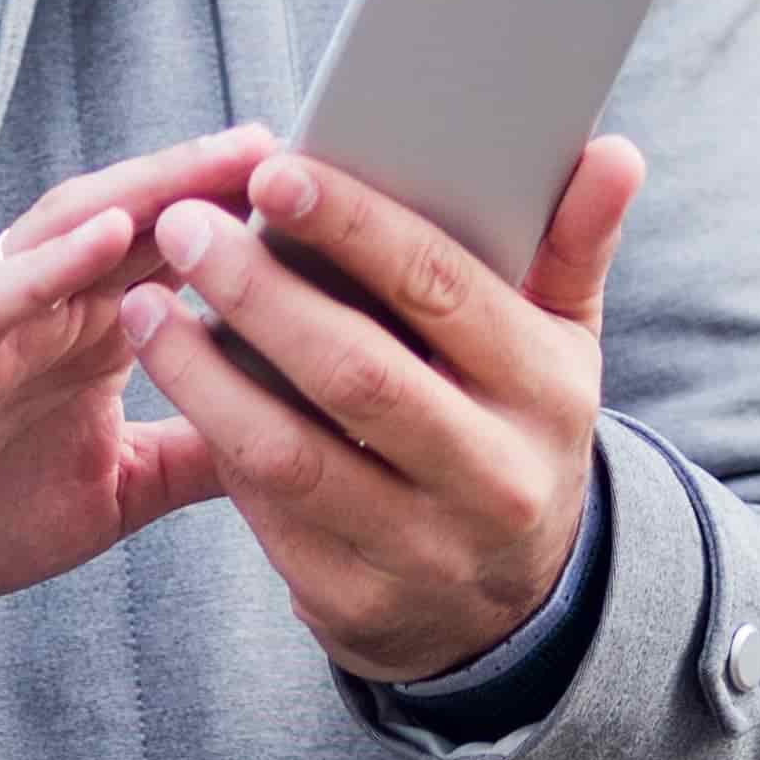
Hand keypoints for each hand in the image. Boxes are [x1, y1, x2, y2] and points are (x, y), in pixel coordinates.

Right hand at [0, 127, 270, 605]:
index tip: (337, 201)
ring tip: (219, 164)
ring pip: (74, 234)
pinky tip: (107, 232)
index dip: (250, 226)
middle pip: (140, 223)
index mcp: (94, 338)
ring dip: (147, 193)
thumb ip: (196, 456)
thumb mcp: (118, 491)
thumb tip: (304, 442)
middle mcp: (48, 312)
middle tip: (295, 147)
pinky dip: (51, 260)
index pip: (182, 259)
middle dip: (214, 181)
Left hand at [118, 137, 640, 684]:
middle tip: (184, 226)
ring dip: (202, 375)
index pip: (441, 291)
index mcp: (544, 392)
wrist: (511, 609)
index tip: (272, 173)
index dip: (353, 228)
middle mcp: (492, 477)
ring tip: (145, 305)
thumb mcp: (562, 346)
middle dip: (258, 293)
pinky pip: (266, 514)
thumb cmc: (516, 427)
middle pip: (355, 373)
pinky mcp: (356, 603)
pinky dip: (212, 444)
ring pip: (290, 454)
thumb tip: (615, 150)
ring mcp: (423, 550)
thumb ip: (574, 245)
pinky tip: (174, 386)